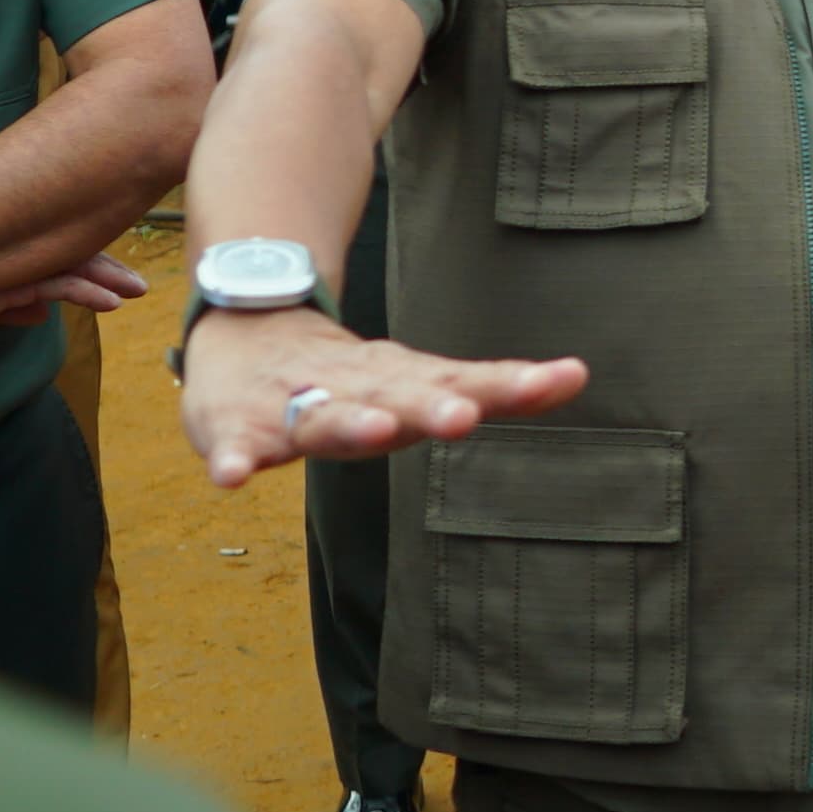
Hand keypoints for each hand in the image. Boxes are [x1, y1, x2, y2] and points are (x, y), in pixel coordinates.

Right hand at [0, 253, 151, 332]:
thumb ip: (5, 305)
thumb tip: (40, 313)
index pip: (49, 249)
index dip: (82, 261)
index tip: (113, 275)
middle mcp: (3, 250)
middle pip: (64, 251)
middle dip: (102, 268)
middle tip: (136, 283)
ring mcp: (2, 262)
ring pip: (64, 264)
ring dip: (104, 278)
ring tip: (134, 290)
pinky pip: (50, 284)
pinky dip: (83, 291)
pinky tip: (110, 301)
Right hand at [176, 303, 588, 487]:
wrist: (245, 332)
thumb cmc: (351, 375)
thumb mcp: (421, 378)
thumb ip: (493, 385)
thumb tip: (580, 374)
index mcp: (401, 379)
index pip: (464, 379)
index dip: (508, 384)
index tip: (557, 379)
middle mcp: (356, 387)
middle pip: (398, 395)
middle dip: (429, 406)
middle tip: (463, 416)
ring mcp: (293, 405)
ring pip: (323, 417)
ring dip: (351, 424)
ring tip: (377, 432)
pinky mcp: (238, 425)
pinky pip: (234, 446)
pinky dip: (233, 460)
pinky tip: (232, 479)